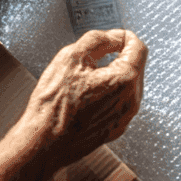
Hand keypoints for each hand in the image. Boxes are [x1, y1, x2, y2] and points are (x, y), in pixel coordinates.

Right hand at [16, 29, 147, 170]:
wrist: (42, 144)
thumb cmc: (53, 105)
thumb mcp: (71, 57)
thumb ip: (99, 39)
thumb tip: (115, 36)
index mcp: (125, 80)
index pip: (138, 46)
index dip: (123, 37)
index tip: (112, 38)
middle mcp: (131, 101)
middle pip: (134, 67)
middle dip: (116, 58)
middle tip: (88, 62)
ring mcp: (124, 118)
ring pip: (125, 86)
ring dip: (110, 78)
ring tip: (82, 83)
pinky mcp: (114, 129)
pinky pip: (117, 104)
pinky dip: (105, 96)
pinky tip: (83, 100)